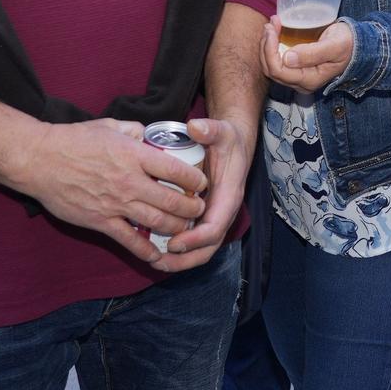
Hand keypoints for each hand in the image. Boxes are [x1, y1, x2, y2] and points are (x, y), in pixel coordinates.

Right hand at [13, 119, 208, 265]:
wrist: (39, 160)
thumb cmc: (73, 140)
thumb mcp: (109, 126)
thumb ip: (133, 131)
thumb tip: (147, 134)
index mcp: (135, 155)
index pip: (177, 170)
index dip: (195, 179)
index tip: (202, 183)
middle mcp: (130, 181)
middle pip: (173, 201)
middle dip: (192, 208)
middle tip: (200, 210)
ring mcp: (116, 203)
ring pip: (157, 222)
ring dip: (176, 228)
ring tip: (185, 228)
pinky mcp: (101, 221)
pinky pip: (129, 240)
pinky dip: (146, 250)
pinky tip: (157, 255)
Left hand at [151, 116, 249, 272]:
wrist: (235, 143)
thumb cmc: (227, 139)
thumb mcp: (221, 131)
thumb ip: (210, 129)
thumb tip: (195, 127)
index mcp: (229, 196)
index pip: (215, 227)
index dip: (194, 239)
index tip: (173, 243)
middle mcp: (223, 211)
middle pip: (208, 247)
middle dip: (185, 259)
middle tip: (159, 261)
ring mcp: (214, 216)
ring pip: (201, 249)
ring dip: (181, 260)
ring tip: (155, 262)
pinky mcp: (205, 216)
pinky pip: (194, 240)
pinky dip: (179, 251)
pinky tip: (157, 250)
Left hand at [263, 18, 354, 92]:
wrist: (356, 45)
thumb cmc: (347, 44)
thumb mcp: (334, 46)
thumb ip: (313, 53)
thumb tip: (287, 58)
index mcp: (309, 80)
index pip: (279, 70)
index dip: (270, 50)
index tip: (272, 29)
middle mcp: (300, 82)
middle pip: (271, 69)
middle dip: (266, 46)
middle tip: (271, 24)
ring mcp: (297, 76)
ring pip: (271, 65)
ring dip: (267, 45)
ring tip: (272, 24)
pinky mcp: (296, 68)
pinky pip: (276, 60)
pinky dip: (272, 46)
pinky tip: (275, 31)